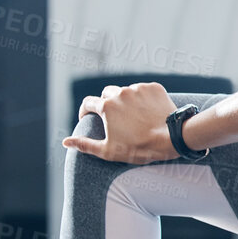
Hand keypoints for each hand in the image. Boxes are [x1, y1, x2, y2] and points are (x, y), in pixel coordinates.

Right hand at [61, 82, 181, 164]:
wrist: (172, 138)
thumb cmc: (139, 147)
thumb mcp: (108, 150)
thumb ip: (85, 144)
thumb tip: (65, 142)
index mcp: (106, 106)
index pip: (88, 103)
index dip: (85, 111)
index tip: (88, 118)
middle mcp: (120, 92)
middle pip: (107, 94)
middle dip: (106, 104)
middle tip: (114, 119)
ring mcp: (138, 88)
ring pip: (126, 91)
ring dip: (126, 101)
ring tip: (134, 117)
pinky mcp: (154, 88)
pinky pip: (144, 90)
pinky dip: (143, 99)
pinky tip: (148, 112)